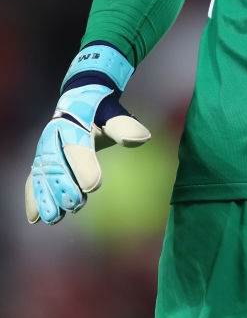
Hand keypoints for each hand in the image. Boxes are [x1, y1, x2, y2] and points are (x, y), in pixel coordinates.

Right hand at [25, 45, 149, 224]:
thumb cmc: (100, 111)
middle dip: (63, 186)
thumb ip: (125, 127)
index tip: (92, 187)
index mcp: (74, 123)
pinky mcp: (40, 161)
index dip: (84, 167)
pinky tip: (35, 218)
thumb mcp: (114, 114)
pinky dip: (33, 197)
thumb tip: (142, 137)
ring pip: (42, 175)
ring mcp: (45, 149)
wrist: (78, 99)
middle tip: (74, 204)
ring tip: (54, 217)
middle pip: (56, 165)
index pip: (78, 147)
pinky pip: (33, 179)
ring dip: (46, 197)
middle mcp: (54, 136)